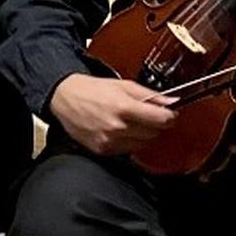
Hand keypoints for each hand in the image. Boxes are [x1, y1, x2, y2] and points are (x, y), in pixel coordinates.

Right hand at [49, 72, 172, 156]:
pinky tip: (120, 131)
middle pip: (153, 133)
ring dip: (142, 135)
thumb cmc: (91, 90)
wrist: (65, 98)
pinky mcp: (103, 150)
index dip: (169, 116)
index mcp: (124, 107)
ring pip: (142, 144)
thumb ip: (149, 94)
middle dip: (154, 124)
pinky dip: (128, 142)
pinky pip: (127, 150)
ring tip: (131, 122)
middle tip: (148, 116)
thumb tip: (170, 101)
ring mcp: (110, 140)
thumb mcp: (123, 85)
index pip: (160, 119)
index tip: (169, 114)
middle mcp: (117, 127)